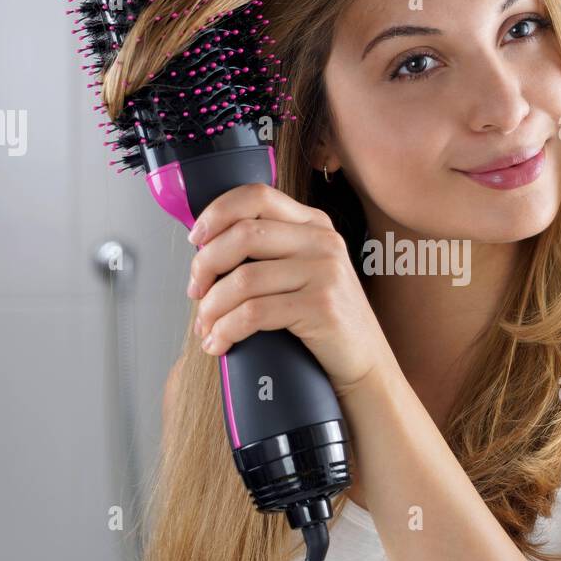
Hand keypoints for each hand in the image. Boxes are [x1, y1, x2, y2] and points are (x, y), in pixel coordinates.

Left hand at [185, 182, 393, 396]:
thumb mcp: (303, 273)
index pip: (256, 196)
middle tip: (195, 291)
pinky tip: (220, 343)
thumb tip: (206, 250)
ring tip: (206, 327)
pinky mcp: (321, 307)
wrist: (365, 364)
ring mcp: (325, 272)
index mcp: (314, 224)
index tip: (195, 240)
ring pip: (243, 279)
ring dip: (212, 307)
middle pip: (243, 234)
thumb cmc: (324, 322)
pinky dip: (226, 330)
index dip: (216, 213)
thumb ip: (270, 252)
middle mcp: (322, 241)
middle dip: (205, 265)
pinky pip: (254, 313)